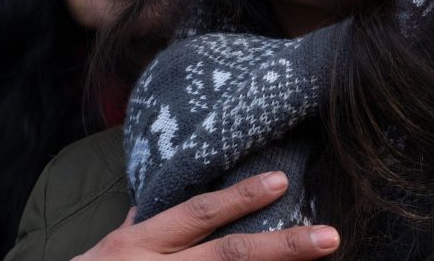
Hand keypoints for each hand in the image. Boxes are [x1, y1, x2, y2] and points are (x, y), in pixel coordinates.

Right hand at [76, 171, 339, 259]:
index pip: (198, 214)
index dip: (240, 197)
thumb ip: (135, 227)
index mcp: (138, 246)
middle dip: (282, 247)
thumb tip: (151, 199)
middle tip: (330, 236)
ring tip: (321, 260)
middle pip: (228, 258)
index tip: (281, 181)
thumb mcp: (103, 253)